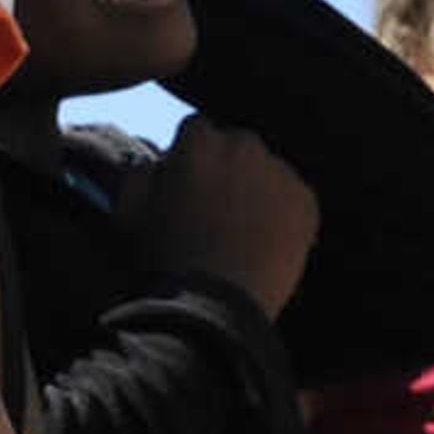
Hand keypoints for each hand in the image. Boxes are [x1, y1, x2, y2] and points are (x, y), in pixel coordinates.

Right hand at [137, 117, 318, 315]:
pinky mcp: (306, 202)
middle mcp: (245, 148)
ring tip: (240, 228)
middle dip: (226, 166)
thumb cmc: (163, 258)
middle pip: (237, 145)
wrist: (215, 304)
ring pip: (267, 170)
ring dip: (254, 187)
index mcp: (199, 143)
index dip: (189, 156)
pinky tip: (262, 240)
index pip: (196, 129)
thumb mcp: (128, 212)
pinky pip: (292, 196)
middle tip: (214, 206)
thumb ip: (137, 174)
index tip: (185, 181)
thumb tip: (149, 160)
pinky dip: (280, 211)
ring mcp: (280, 174)